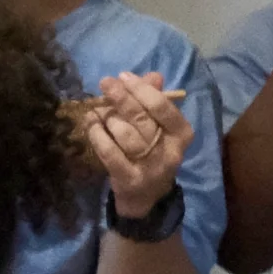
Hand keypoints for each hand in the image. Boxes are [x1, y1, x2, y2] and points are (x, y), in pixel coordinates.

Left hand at [85, 72, 192, 221]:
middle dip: (121, 97)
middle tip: (105, 83)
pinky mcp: (129, 179)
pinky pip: (110, 153)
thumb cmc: (152, 154)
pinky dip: (98, 135)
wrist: (146, 197)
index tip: (123, 76)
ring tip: (97, 109)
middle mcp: (170, 150)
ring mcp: (149, 167)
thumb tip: (153, 76)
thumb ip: (156, 101)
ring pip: (125, 134)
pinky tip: (90, 123)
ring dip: (108, 117)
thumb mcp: (160, 129)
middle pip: (142, 118)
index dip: (141, 89)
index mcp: (182, 134)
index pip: (163, 107)